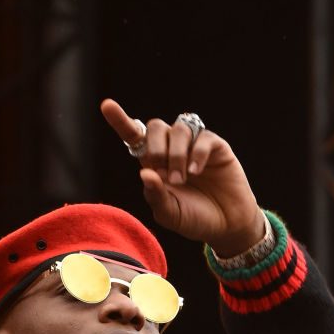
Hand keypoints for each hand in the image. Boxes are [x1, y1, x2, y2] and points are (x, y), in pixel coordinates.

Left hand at [101, 98, 264, 256]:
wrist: (226, 227)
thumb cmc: (194, 219)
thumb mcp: (169, 213)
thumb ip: (155, 195)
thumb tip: (145, 173)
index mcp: (154, 162)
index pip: (135, 135)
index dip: (120, 120)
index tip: (107, 106)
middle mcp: (172, 149)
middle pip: (156, 126)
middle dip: (155, 147)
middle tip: (162, 173)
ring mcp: (195, 146)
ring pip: (179, 129)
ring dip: (176, 154)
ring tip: (181, 179)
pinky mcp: (217, 147)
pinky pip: (203, 137)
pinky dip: (197, 153)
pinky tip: (195, 172)